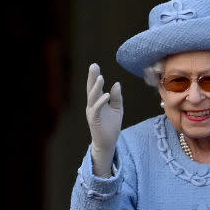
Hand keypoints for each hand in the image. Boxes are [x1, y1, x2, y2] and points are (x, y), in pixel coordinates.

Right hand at [86, 62, 122, 176]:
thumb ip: (117, 97)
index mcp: (98, 102)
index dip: (95, 77)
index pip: (96, 87)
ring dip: (96, 87)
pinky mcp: (95, 120)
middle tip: (93, 66)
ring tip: (100, 77)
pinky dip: (101, 101)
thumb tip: (116, 84)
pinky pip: (97, 109)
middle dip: (92, 78)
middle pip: (91, 89)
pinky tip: (107, 94)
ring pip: (93, 97)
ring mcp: (92, 112)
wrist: (108, 143)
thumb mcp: (117, 109)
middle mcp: (93, 105)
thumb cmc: (111, 126)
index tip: (94, 65)